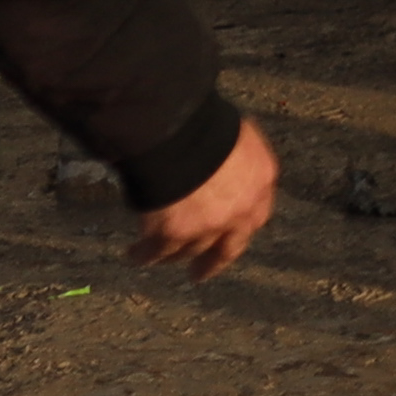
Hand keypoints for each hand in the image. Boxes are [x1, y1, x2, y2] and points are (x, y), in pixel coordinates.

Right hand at [133, 121, 279, 276]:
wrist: (178, 129)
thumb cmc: (204, 122)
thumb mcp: (236, 136)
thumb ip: (234, 160)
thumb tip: (224, 167)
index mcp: (261, 180)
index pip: (257, 214)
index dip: (240, 226)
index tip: (230, 236)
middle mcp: (241, 210)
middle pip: (229, 247)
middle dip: (213, 262)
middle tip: (200, 273)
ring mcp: (208, 226)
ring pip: (188, 251)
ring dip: (172, 255)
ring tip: (157, 257)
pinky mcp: (174, 234)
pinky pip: (156, 252)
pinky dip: (143, 254)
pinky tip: (134, 254)